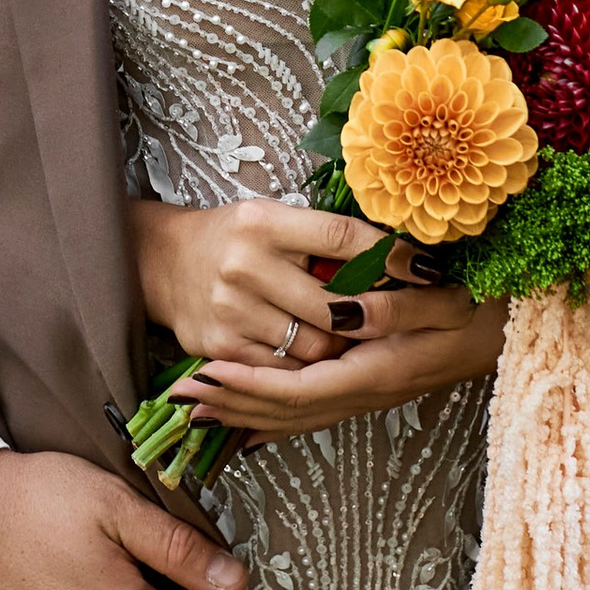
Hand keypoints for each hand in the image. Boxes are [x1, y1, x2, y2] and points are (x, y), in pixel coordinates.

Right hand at [128, 196, 380, 369]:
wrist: (164, 263)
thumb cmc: (234, 239)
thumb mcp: (274, 220)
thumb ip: (323, 238)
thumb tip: (395, 257)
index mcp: (264, 222)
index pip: (342, 237)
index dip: (390, 255)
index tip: (425, 268)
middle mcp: (245, 264)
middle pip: (335, 305)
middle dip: (371, 316)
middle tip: (394, 319)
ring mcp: (230, 309)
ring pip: (314, 346)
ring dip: (340, 347)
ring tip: (350, 338)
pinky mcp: (220, 346)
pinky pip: (284, 370)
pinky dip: (305, 366)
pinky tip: (312, 353)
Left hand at [172, 269, 507, 441]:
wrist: (518, 330)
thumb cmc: (487, 306)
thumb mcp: (449, 298)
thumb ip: (399, 306)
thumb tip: (347, 312)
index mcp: (380, 370)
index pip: (300, 390)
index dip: (250, 388)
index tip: (206, 378)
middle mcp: (369, 392)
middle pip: (287, 413)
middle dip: (231, 407)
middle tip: (179, 401)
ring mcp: (370, 396)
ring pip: (295, 418)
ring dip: (244, 414)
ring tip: (198, 409)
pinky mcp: (371, 390)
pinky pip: (312, 414)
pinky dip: (274, 420)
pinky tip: (249, 426)